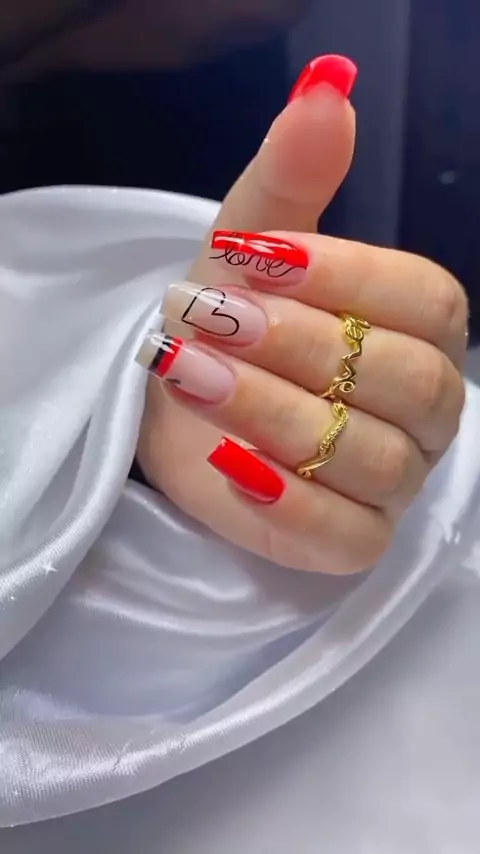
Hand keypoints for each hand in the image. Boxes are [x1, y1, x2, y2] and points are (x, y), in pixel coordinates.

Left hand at [137, 56, 467, 573]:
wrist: (183, 398)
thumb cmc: (230, 316)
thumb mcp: (250, 246)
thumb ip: (293, 177)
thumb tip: (328, 87)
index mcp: (419, 326)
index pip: (423, 298)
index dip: (343, 275)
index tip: (250, 255)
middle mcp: (425, 405)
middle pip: (404, 380)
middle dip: (299, 346)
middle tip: (210, 316)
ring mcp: (394, 479)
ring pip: (369, 457)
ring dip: (273, 413)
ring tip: (192, 375)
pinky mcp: (350, 541)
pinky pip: (345, 535)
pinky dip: (287, 503)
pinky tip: (228, 463)